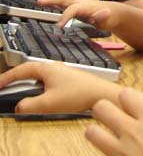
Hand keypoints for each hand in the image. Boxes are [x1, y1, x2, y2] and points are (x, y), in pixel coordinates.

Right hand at [0, 62, 117, 112]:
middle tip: (5, 86)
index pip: (21, 69)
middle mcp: (55, 67)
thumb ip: (29, 105)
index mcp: (47, 69)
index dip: (6, 77)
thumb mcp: (48, 103)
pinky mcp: (69, 80)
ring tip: (19, 91)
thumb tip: (19, 106)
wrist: (101, 93)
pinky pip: (48, 81)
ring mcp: (63, 73)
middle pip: (29, 70)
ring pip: (39, 76)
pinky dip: (39, 87)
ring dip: (28, 83)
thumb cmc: (79, 94)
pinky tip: (41, 96)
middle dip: (16, 78)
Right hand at [39, 0, 117, 29]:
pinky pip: (62, 1)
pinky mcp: (75, 6)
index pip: (73, 9)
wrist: (114, 13)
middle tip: (40, 1)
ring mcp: (77, 3)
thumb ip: (103, 17)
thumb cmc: (110, 17)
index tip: (59, 26)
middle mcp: (79, 2)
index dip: (65, 17)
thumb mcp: (108, 20)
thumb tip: (104, 13)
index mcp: (85, 6)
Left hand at [86, 82, 142, 155]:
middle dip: (105, 108)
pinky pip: (100, 154)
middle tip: (114, 114)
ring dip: (97, 130)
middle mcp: (132, 133)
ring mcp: (121, 152)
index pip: (126, 95)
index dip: (127, 96)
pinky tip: (115, 153)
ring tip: (108, 133)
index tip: (133, 102)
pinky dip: (103, 151)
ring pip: (92, 133)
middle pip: (102, 109)